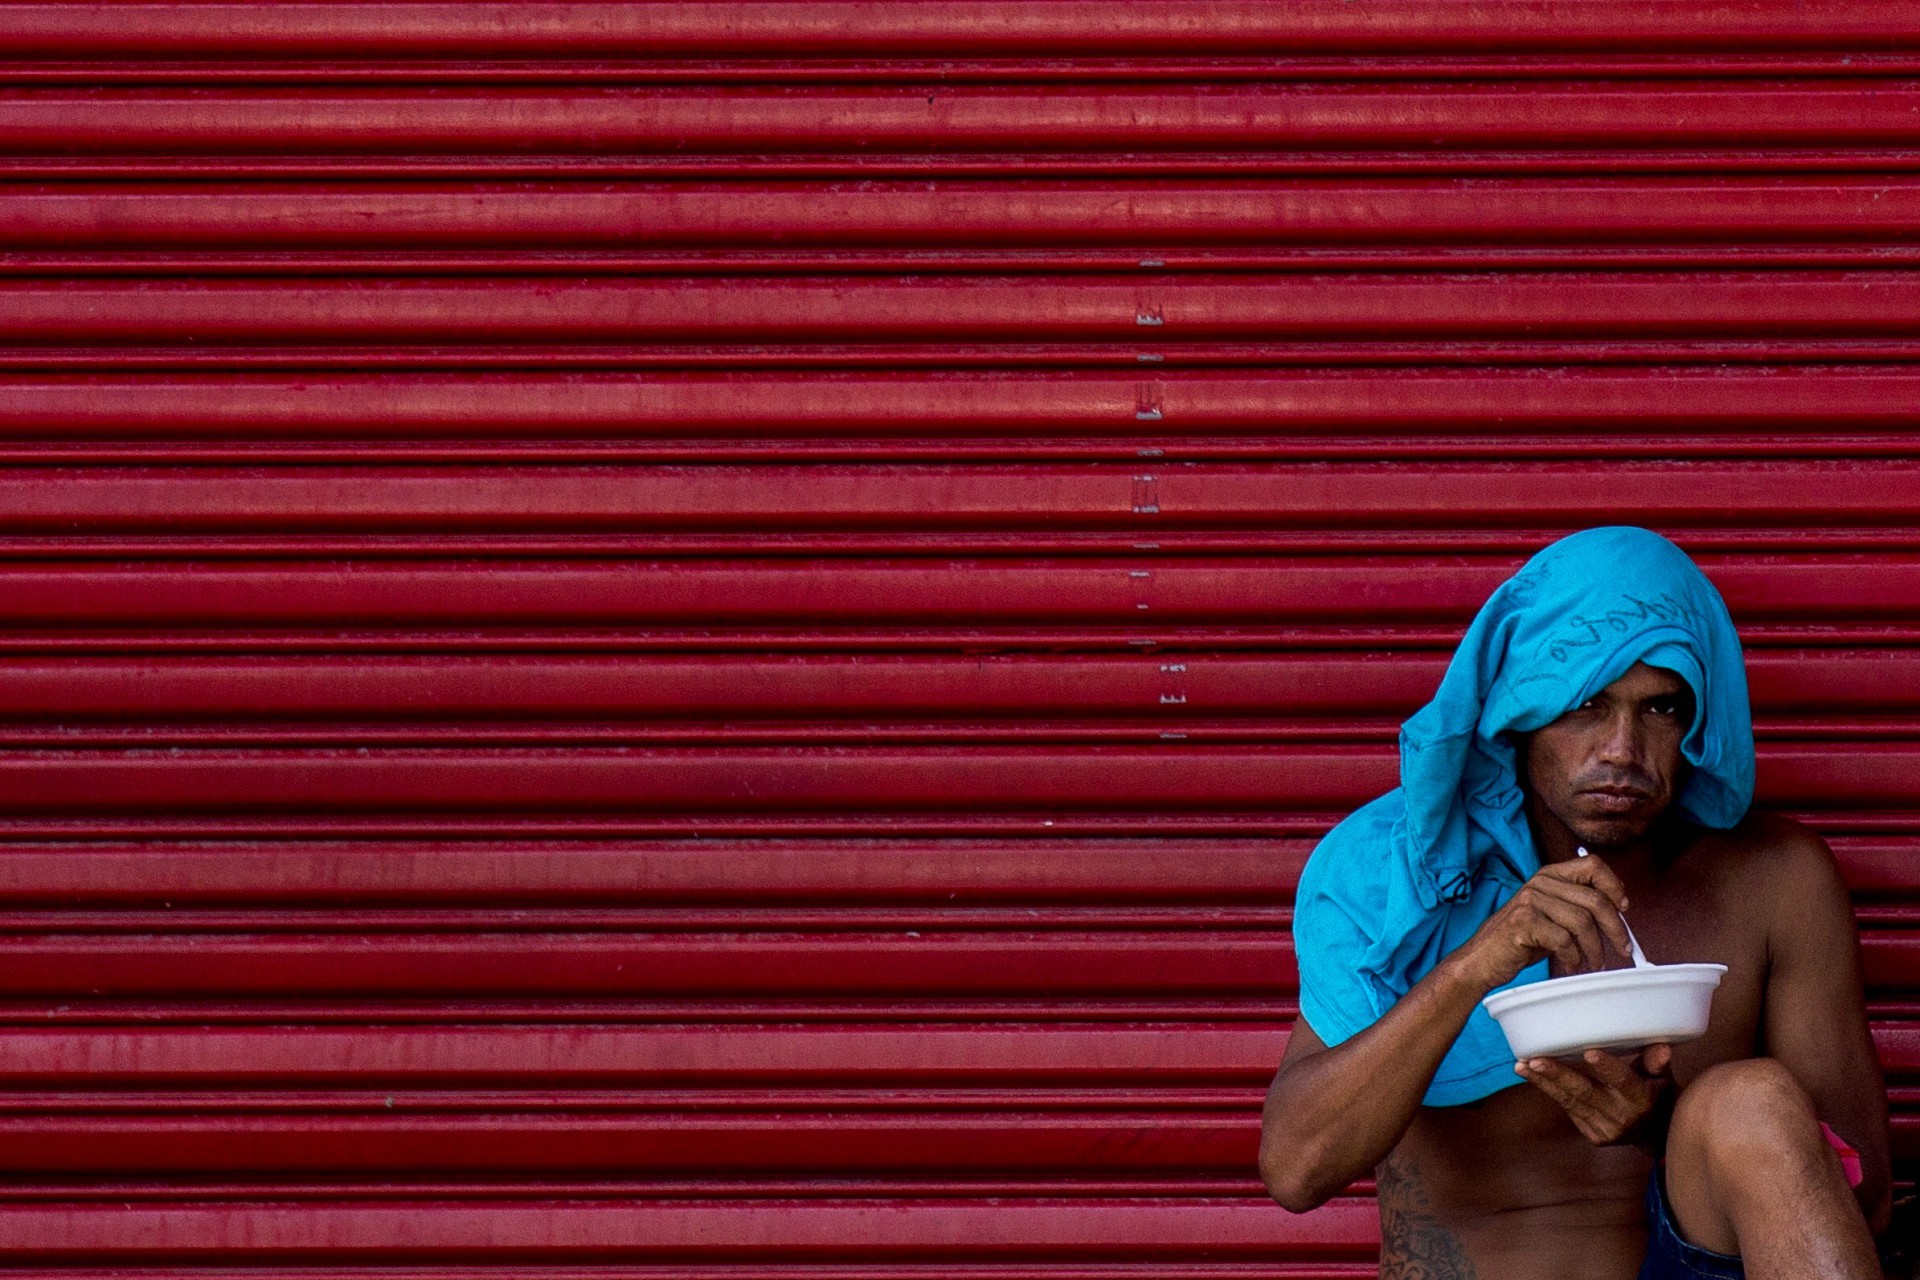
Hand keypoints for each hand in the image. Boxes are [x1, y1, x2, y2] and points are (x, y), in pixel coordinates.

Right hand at [1455, 855, 1634, 989]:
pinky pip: (1564, 940)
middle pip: (1595, 899)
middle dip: (1616, 929)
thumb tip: (1618, 912)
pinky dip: (1574, 958)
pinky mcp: (1523, 922)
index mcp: (1550, 875)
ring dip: (1595, 949)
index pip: (1593, 865)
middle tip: (1624, 949)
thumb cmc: (1521, 940)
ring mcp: (1530, 900)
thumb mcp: (1552, 916)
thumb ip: (1577, 907)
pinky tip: (1571, 964)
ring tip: (1594, 962)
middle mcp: (1540, 883)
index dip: (1614, 886)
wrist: (1482, 958)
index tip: (1624, 910)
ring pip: (1582, 922)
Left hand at [1518, 1044, 1673, 1146]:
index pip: (1625, 1082)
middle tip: (1534, 1060)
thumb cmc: (1658, 1096)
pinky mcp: (1593, 1136)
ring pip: (1570, 1102)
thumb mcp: (1663, 1078)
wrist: (1657, 1136)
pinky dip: (1550, 1091)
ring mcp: (1606, 1129)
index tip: (1589, 1052)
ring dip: (1543, 1083)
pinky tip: (1532, 1075)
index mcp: (1643, 1099)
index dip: (1608, 1068)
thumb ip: (1656, 1063)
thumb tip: (1660, 1046)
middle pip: (1586, 1093)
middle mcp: (1623, 1117)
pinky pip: (1569, 1109)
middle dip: (1557, 1076)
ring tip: (1521, 1066)